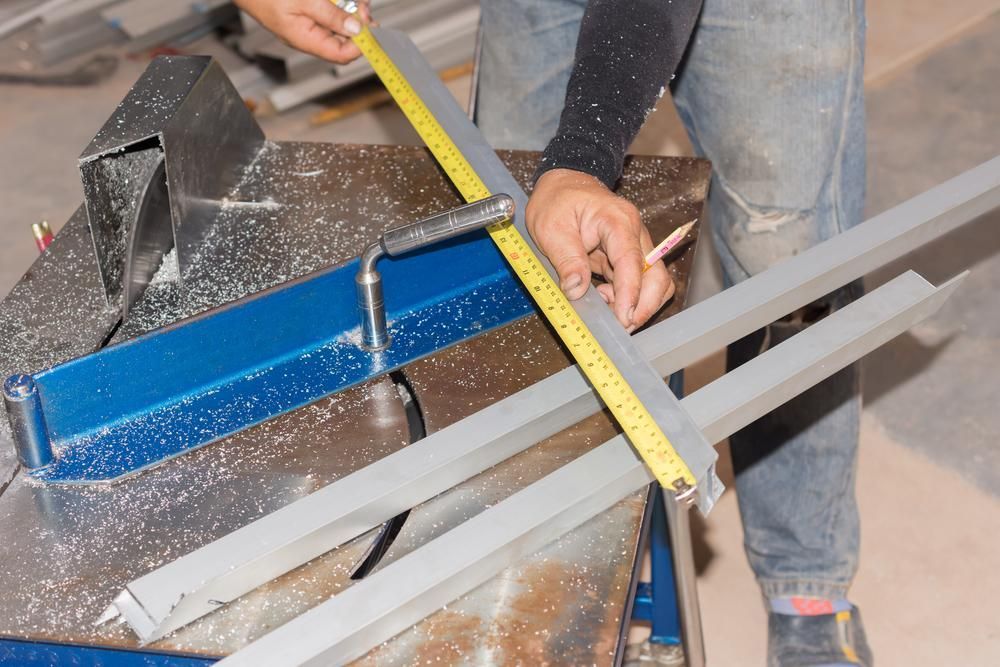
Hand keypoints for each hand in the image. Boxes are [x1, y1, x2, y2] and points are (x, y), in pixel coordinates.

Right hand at [234, 0, 371, 63]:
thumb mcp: (303, 1)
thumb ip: (331, 15)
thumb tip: (357, 29)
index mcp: (306, 40)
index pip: (342, 55)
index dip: (361, 44)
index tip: (371, 26)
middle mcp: (309, 36)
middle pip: (344, 40)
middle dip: (358, 23)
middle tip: (363, 5)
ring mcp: (308, 24)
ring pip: (339, 25)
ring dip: (350, 11)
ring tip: (355, 0)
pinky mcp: (307, 12)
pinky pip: (330, 13)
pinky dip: (339, 5)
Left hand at [526, 169, 673, 330]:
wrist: (563, 185)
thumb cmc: (557, 200)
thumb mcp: (551, 228)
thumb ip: (566, 260)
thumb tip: (576, 290)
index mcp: (617, 221)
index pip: (633, 261)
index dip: (631, 292)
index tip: (624, 317)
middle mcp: (633, 234)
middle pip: (657, 276)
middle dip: (643, 305)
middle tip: (619, 325)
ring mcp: (633, 246)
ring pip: (653, 284)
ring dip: (637, 305)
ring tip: (606, 310)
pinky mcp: (627, 258)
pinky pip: (637, 284)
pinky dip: (626, 299)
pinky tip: (603, 298)